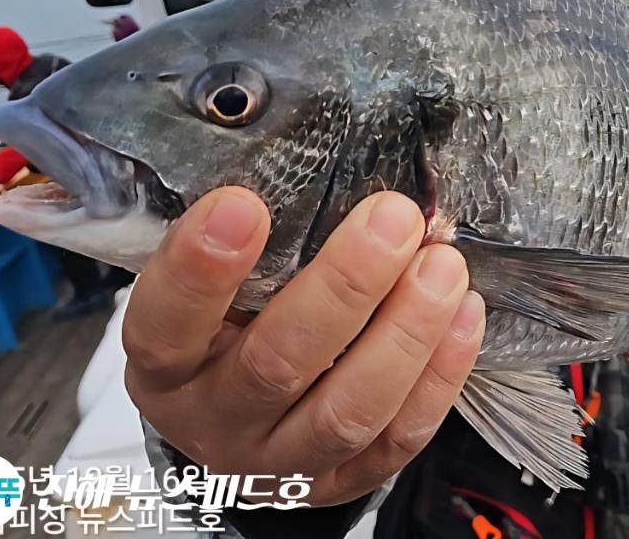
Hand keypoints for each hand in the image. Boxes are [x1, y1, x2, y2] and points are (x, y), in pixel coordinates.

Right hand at [123, 188, 484, 505]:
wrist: (236, 419)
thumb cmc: (225, 326)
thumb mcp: (208, 283)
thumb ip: (241, 236)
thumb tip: (304, 147)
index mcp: (165, 365)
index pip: (164, 323)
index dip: (199, 269)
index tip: (242, 204)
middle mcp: (214, 421)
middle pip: (275, 364)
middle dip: (344, 287)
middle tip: (393, 219)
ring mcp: (279, 461)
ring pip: (347, 411)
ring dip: (405, 334)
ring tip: (443, 268)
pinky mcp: (339, 481)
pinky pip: (396, 440)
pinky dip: (438, 378)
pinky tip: (464, 315)